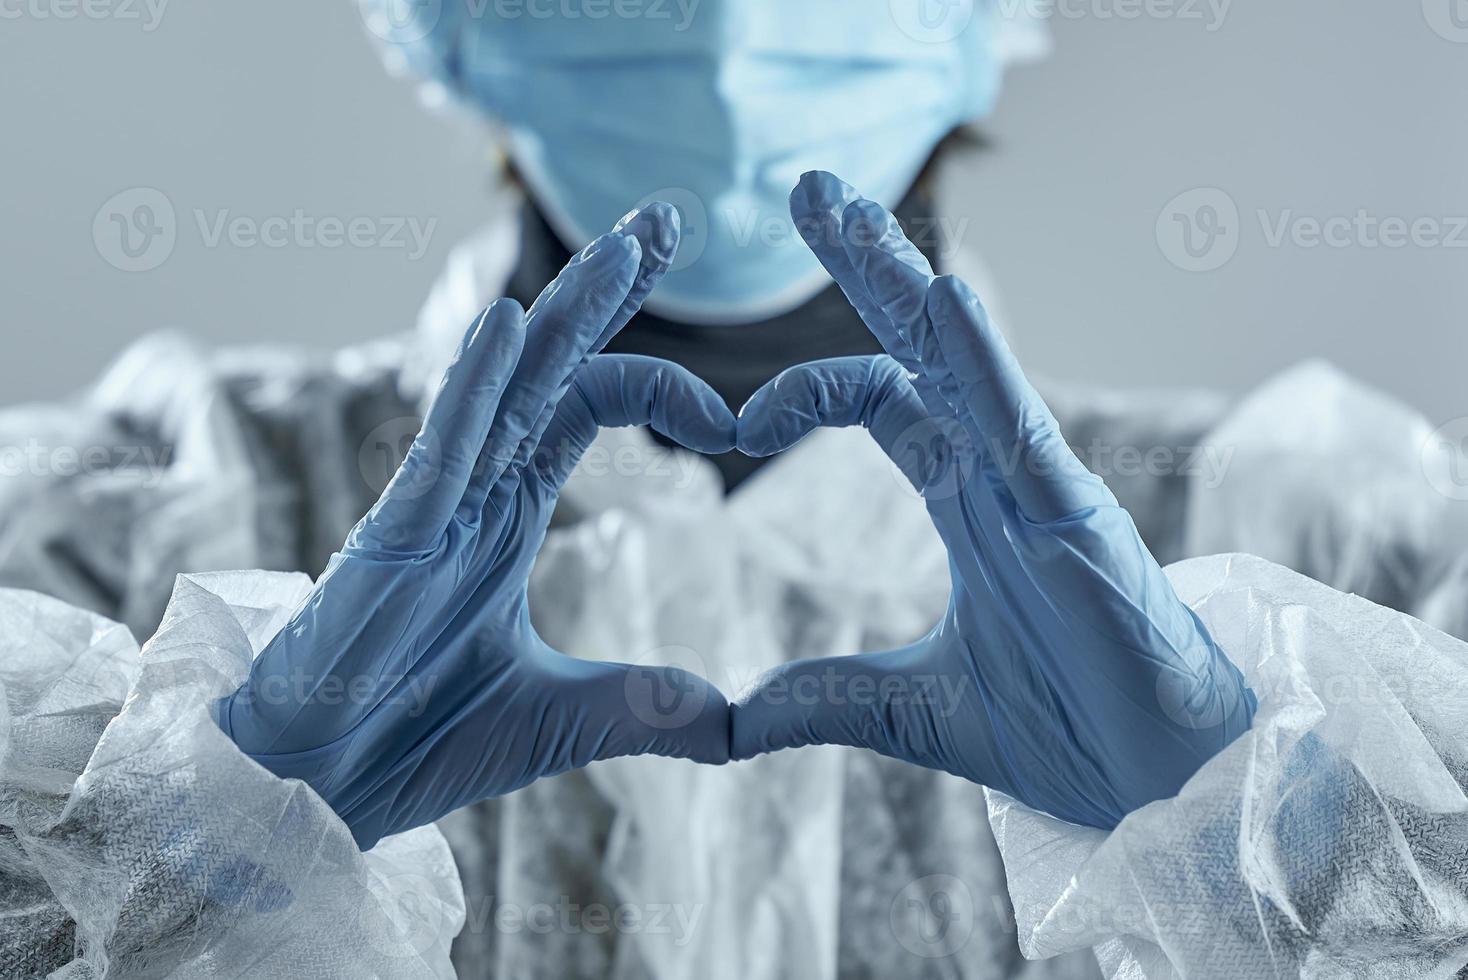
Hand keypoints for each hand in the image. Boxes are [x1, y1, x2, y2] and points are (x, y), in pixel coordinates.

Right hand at [215, 205, 734, 849]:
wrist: (318, 790)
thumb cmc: (416, 738)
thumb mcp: (564, 717)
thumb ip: (647, 706)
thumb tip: (738, 721)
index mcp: (509, 509)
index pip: (590, 403)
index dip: (664, 392)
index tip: (737, 423)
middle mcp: (474, 488)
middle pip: (551, 363)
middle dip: (608, 289)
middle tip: (671, 220)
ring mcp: (431, 505)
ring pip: (502, 385)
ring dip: (563, 313)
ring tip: (626, 248)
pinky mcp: (392, 537)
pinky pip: (437, 446)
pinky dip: (472, 385)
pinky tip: (509, 325)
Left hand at [731, 172, 1254, 828]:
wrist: (1152, 781)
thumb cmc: (1059, 726)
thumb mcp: (906, 707)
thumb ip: (818, 698)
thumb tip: (723, 723)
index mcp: (962, 496)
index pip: (878, 397)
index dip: (801, 391)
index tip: (732, 425)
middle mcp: (996, 470)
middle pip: (920, 345)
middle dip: (865, 268)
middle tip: (806, 191)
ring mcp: (1037, 486)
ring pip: (966, 359)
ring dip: (904, 282)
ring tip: (847, 211)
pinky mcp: (1074, 520)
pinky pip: (1023, 426)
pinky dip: (984, 365)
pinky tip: (946, 304)